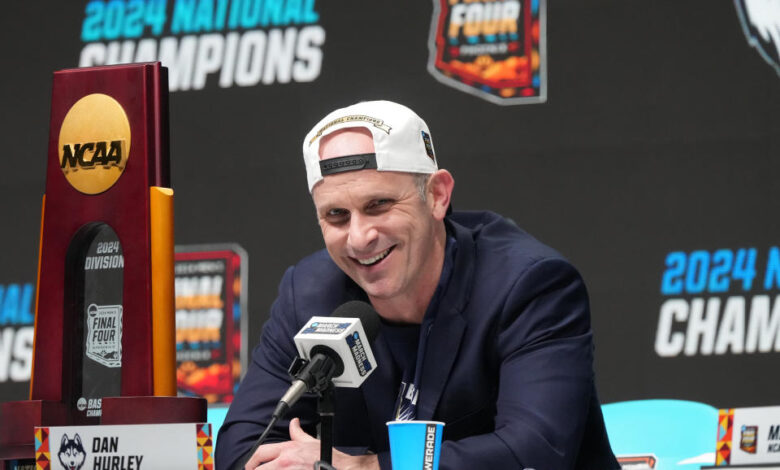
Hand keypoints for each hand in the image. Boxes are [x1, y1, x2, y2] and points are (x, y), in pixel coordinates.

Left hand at [245, 418, 378, 469]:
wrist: (342, 469)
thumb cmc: (328, 459)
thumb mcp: (311, 442)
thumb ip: (298, 433)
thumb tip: (294, 423)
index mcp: (286, 450)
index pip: (258, 453)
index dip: (250, 462)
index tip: (249, 467)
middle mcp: (284, 463)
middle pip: (256, 469)